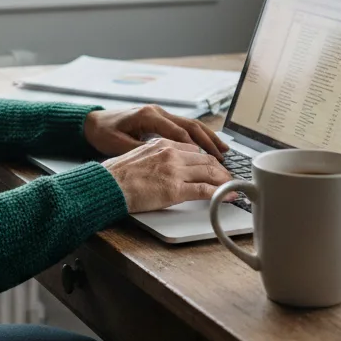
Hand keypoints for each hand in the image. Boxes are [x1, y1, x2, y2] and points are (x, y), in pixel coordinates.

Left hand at [83, 104, 227, 158]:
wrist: (91, 123)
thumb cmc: (103, 134)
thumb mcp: (121, 145)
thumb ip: (143, 151)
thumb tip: (165, 160)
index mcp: (149, 116)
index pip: (179, 132)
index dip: (196, 147)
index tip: (209, 160)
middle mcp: (158, 112)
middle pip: (191, 125)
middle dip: (209, 142)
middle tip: (224, 158)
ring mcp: (160, 114)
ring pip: (191, 125)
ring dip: (208, 137)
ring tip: (224, 151)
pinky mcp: (159, 120)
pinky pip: (184, 127)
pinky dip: (198, 136)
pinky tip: (207, 146)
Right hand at [102, 138, 234, 213]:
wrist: (107, 184)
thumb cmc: (116, 174)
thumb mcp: (138, 155)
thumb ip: (156, 156)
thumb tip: (164, 166)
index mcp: (162, 144)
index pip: (193, 149)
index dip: (208, 159)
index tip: (214, 166)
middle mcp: (171, 153)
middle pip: (206, 159)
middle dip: (221, 170)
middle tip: (229, 178)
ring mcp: (174, 171)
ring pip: (210, 172)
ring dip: (225, 180)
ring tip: (233, 187)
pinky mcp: (175, 189)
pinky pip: (205, 190)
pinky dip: (221, 193)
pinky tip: (229, 196)